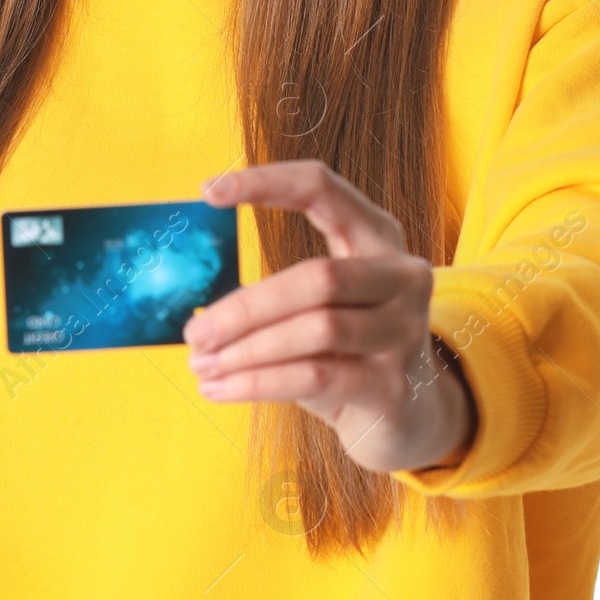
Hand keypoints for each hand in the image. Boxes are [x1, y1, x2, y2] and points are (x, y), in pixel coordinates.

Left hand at [183, 159, 475, 474]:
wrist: (406, 417)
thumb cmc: (345, 349)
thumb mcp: (319, 306)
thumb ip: (275, 292)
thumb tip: (195, 308)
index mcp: (377, 236)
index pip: (320, 187)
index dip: (265, 181)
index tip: (208, 191)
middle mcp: (402, 276)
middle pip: (318, 277)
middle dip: (247, 305)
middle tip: (193, 332)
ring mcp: (406, 332)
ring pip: (316, 329)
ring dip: (246, 350)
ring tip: (200, 364)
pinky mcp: (394, 386)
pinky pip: (315, 377)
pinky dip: (258, 383)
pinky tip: (220, 389)